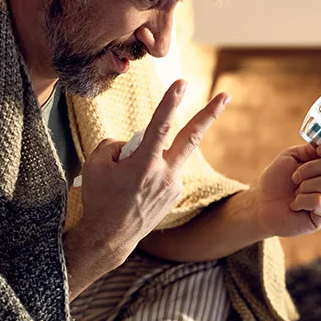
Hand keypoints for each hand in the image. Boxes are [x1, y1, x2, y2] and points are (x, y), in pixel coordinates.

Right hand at [73, 80, 228, 263]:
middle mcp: (164, 175)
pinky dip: (149, 170)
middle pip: (192, 137)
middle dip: (209, 114)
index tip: (182, 83)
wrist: (110, 237)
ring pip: (167, 155)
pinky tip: (135, 189)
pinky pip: (163, 170)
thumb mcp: (95, 164)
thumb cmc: (99, 198)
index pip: (160, 126)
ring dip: (151, 155)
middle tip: (225, 95)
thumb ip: (115, 143)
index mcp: (144, 165)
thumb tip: (135, 142)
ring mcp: (173, 186)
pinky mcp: (175, 194)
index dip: (171, 103)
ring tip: (126, 181)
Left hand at [255, 139, 320, 237]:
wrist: (262, 204)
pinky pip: (319, 201)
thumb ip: (311, 148)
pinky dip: (301, 201)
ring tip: (296, 193)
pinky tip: (296, 206)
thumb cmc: (277, 180)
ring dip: (305, 185)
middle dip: (309, 168)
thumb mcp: (291, 156)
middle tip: (295, 177)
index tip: (320, 149)